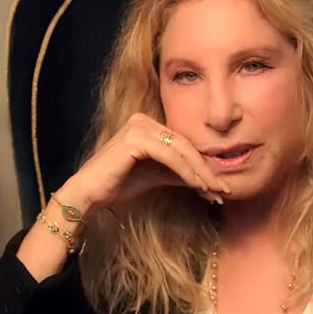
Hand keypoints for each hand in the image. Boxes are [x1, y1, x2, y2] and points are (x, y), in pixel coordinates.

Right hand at [56, 113, 230, 214]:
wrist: (89, 194)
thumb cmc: (118, 184)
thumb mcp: (157, 176)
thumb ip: (180, 174)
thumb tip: (211, 184)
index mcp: (148, 124)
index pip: (184, 144)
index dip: (203, 165)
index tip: (219, 187)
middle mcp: (143, 119)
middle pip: (186, 145)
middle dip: (206, 169)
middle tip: (223, 190)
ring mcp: (138, 126)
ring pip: (181, 150)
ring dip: (201, 172)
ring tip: (215, 191)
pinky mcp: (135, 138)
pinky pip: (169, 156)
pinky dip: (186, 172)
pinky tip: (198, 187)